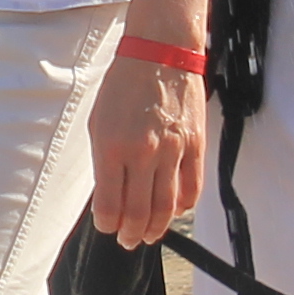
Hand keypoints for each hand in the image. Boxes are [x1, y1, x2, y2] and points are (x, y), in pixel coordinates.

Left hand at [87, 54, 202, 247]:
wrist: (160, 53)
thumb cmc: (123, 84)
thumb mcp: (98, 121)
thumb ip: (103, 160)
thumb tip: (108, 194)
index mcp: (111, 147)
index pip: (109, 204)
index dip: (107, 224)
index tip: (106, 227)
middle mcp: (142, 153)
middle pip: (138, 213)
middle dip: (130, 234)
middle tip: (127, 241)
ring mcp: (172, 151)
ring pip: (166, 207)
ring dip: (156, 228)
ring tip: (149, 235)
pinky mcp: (195, 146)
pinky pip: (191, 188)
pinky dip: (182, 207)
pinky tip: (173, 211)